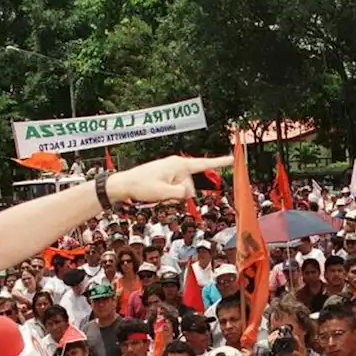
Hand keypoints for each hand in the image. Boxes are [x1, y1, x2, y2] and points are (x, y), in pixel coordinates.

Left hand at [106, 155, 232, 204]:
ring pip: (183, 191)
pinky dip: (169, 196)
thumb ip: (181, 194)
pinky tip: (157, 194)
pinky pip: (176, 191)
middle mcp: (177, 166)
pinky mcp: (167, 178)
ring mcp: (172, 172)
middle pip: (191, 186)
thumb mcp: (163, 193)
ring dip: (172, 197)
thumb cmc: (141, 186)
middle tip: (161, 193)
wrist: (123, 185)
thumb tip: (189, 194)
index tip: (233, 158)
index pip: (203, 164)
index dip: (219, 163)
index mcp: (178, 164)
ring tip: (156, 193)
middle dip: (180, 195)